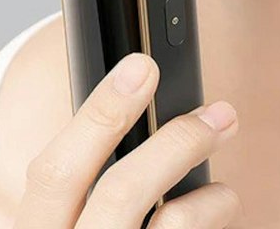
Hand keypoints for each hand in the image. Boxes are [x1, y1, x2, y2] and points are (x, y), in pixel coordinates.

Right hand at [13, 52, 241, 226]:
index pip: (55, 171)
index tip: (142, 67)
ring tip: (224, 193)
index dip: (100, 113)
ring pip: (170, 228)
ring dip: (210, 200)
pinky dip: (212, 227)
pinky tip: (216, 220)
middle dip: (176, 144)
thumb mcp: (59, 225)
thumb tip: (133, 100)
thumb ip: (78, 188)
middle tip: (220, 114)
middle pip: (120, 195)